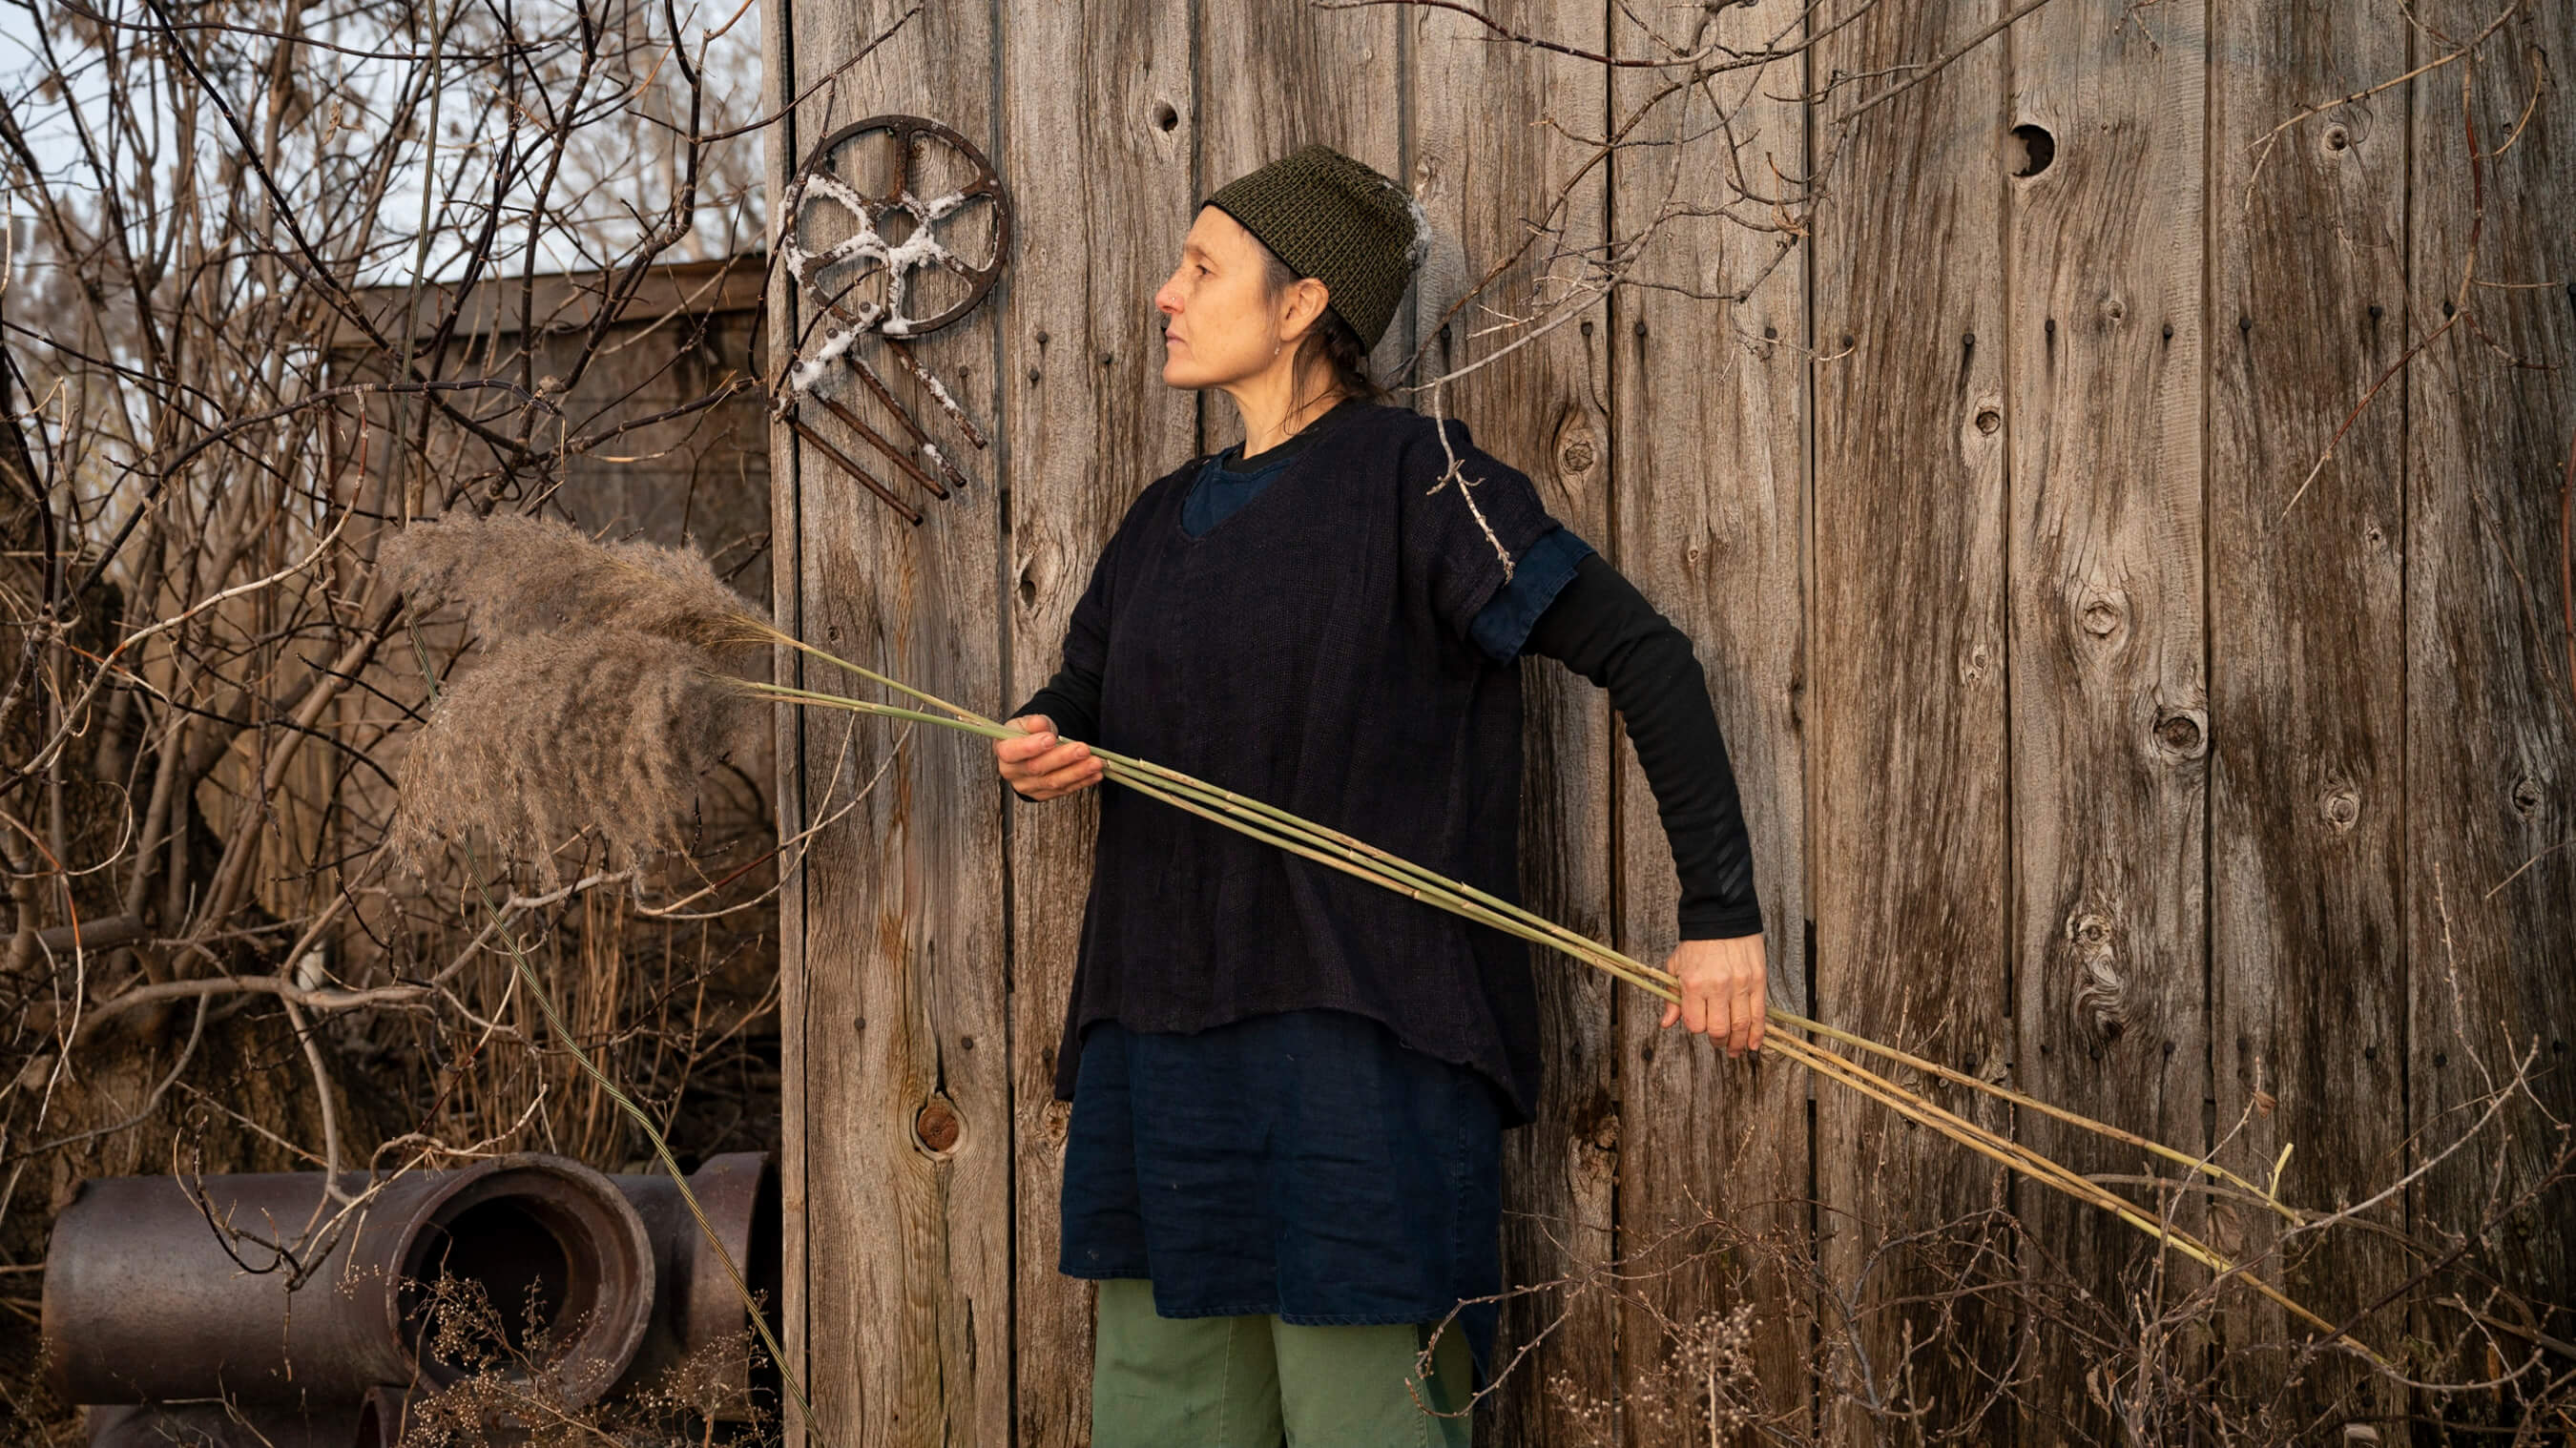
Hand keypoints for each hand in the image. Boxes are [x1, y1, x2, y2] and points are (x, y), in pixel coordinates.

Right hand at [993, 714, 1103, 800]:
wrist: (1031, 748)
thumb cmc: (1027, 734)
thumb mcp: (1027, 722)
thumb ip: (1033, 722)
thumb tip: (1040, 724)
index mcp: (1004, 750)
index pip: (1011, 752)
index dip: (1030, 747)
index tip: (1050, 739)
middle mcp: (1012, 772)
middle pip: (1036, 768)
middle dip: (1063, 758)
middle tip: (1083, 749)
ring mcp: (1028, 786)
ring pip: (1053, 782)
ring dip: (1077, 772)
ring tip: (1096, 763)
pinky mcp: (1043, 795)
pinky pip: (1064, 790)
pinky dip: (1082, 782)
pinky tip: (1095, 774)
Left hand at [1659, 934, 1766, 1057]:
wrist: (1722, 916)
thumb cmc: (1697, 943)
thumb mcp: (1675, 966)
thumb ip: (1672, 997)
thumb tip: (1666, 1023)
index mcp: (1693, 984)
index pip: (1695, 1024)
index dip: (1697, 1029)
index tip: (1700, 1025)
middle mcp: (1717, 987)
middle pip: (1719, 1029)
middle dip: (1717, 1041)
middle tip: (1718, 1043)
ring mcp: (1740, 985)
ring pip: (1740, 1026)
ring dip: (1738, 1043)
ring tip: (1735, 1049)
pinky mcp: (1758, 981)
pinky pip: (1759, 1014)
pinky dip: (1757, 1033)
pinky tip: (1754, 1044)